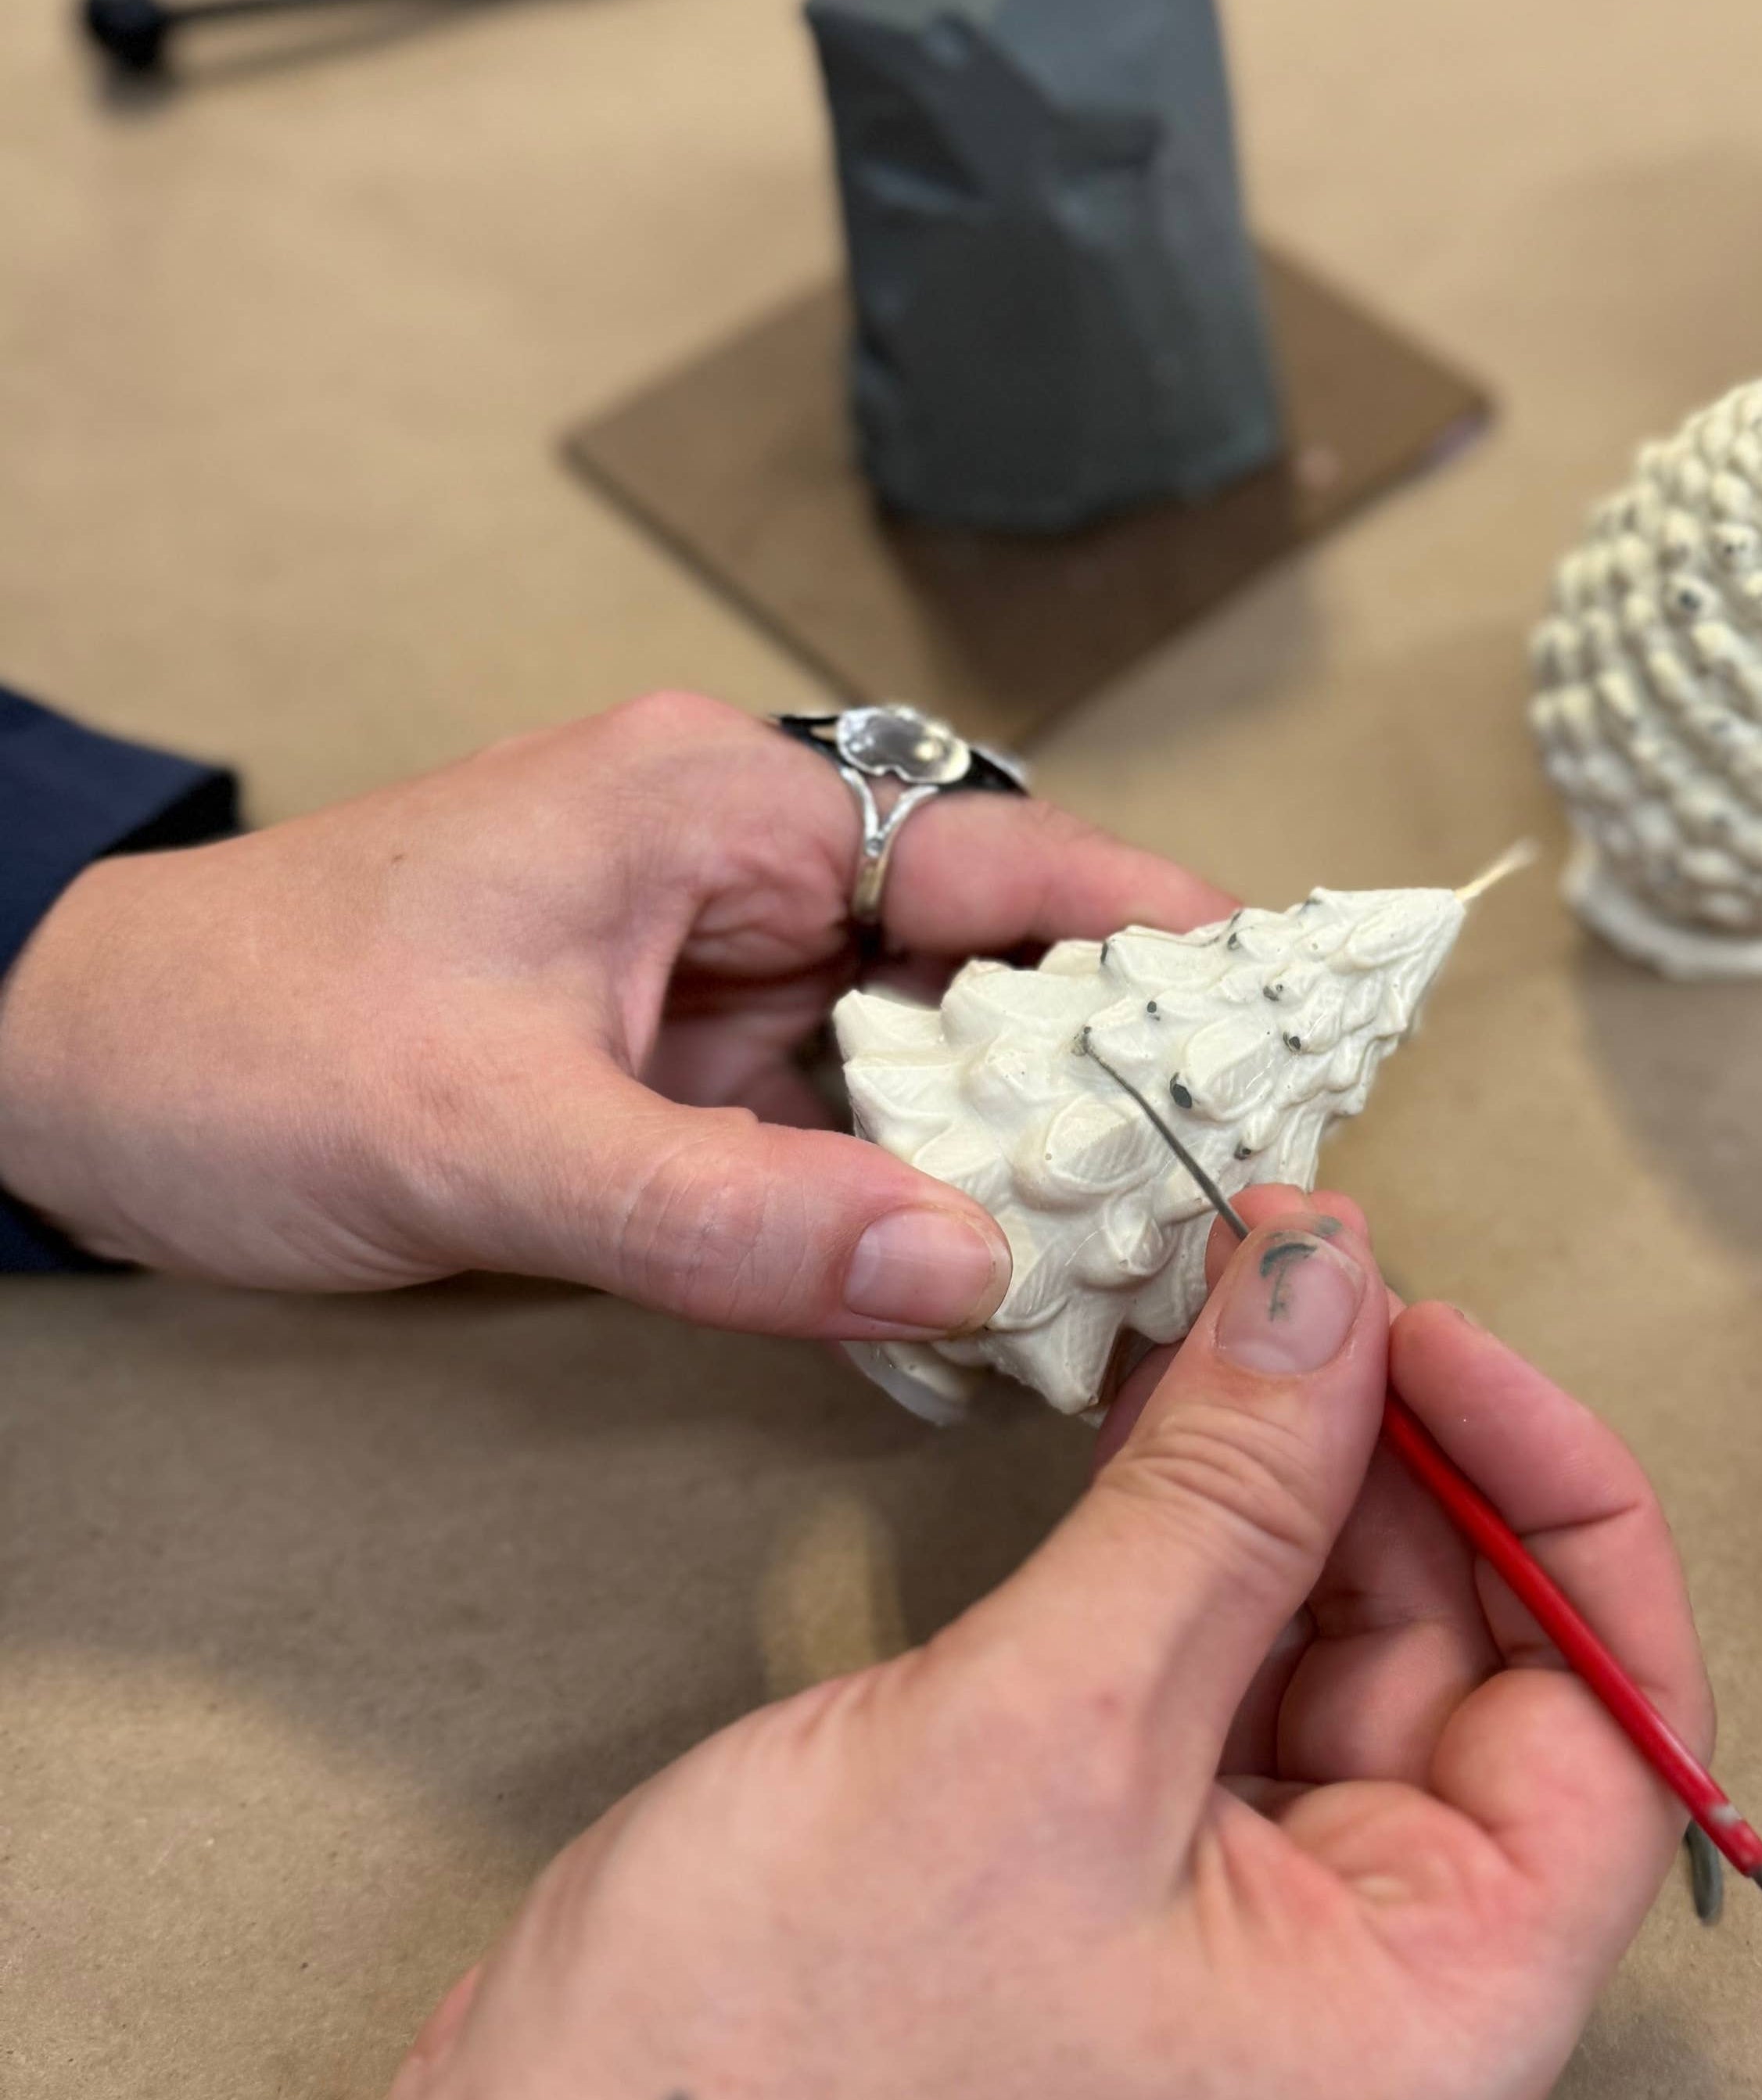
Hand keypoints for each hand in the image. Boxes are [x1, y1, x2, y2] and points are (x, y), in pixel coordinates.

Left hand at [0, 690, 1232, 1341]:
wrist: (52, 1076)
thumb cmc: (240, 1045)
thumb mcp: (487, 1137)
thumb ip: (729, 1213)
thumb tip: (970, 1264)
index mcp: (715, 810)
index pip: (999, 860)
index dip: (1160, 938)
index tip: (1298, 1016)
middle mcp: (736, 874)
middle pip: (987, 969)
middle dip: (1111, 1076)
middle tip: (1240, 1197)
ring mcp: (705, 978)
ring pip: (921, 1064)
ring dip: (1017, 1156)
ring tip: (1152, 1265)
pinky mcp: (666, 1071)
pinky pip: (833, 1135)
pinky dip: (910, 1205)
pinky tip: (986, 1290)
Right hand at [276, 1191, 1709, 2099]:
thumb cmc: (780, 2073)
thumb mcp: (1039, 1730)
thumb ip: (1225, 1491)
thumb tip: (1338, 1274)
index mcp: (1438, 2034)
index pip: (1612, 1720)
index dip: (1551, 1493)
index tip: (1430, 1324)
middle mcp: (1379, 2025)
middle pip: (1473, 1684)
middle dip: (1394, 1467)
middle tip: (1290, 1276)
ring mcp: (1246, 1987)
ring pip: (1336, 1687)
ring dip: (1285, 1503)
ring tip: (1212, 1324)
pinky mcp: (1126, 1938)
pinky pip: (1217, 1727)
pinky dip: (1194, 1579)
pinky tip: (1149, 1443)